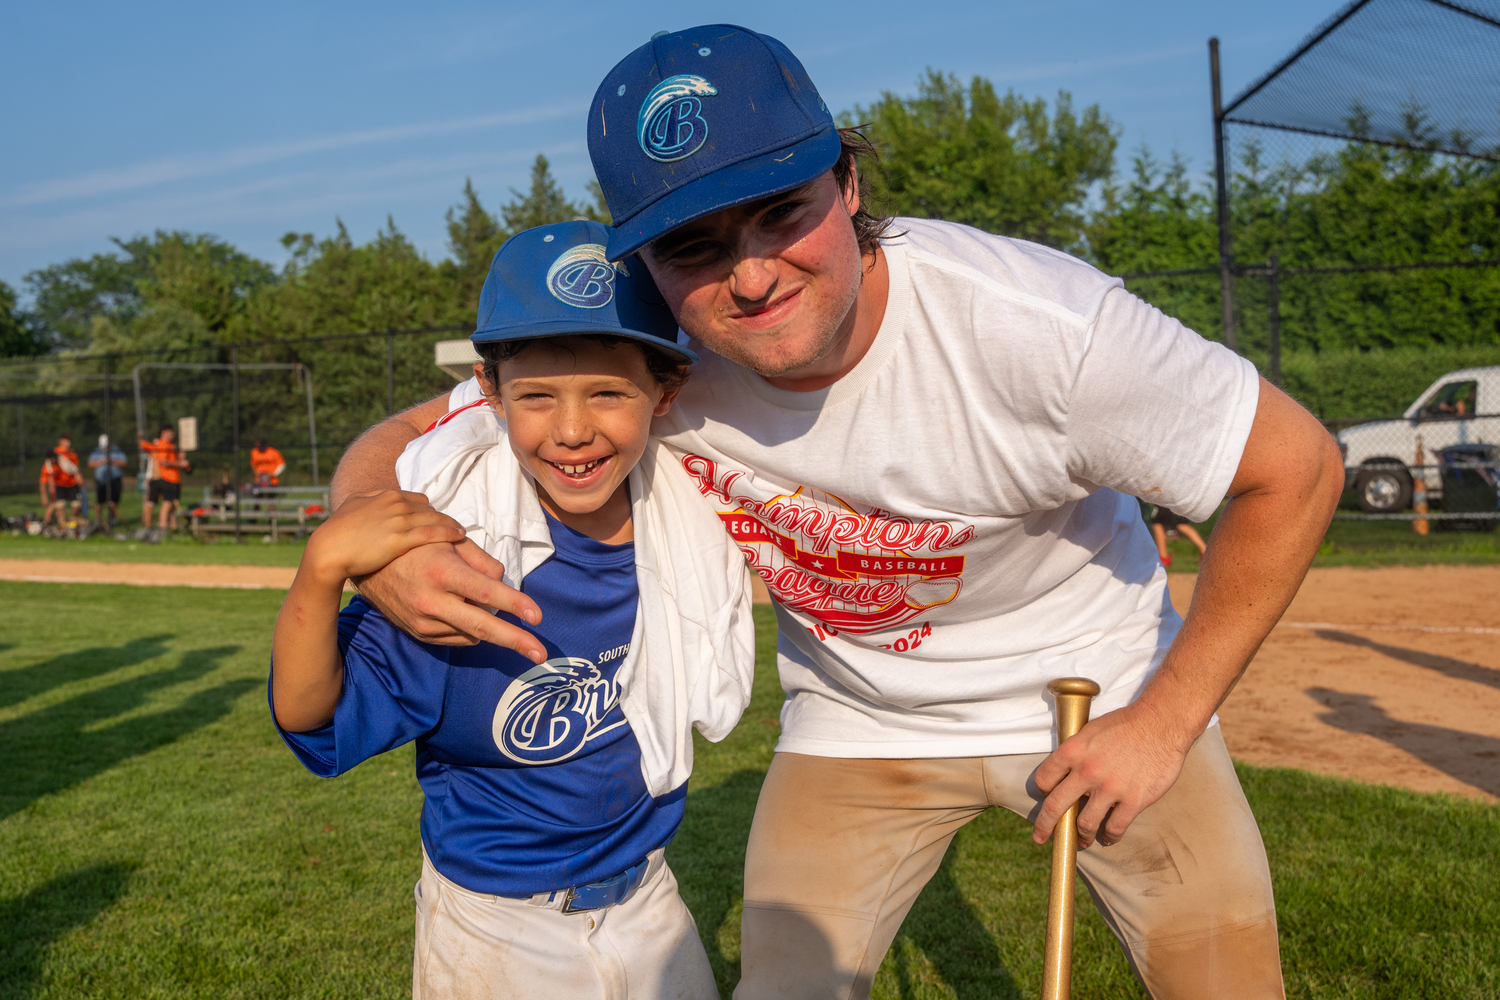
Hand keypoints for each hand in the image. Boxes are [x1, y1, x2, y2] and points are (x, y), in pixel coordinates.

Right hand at [304, 490, 468, 583]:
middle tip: (454, 527)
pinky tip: (459, 537)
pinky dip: (449, 533)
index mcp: (385, 495)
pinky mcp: (401, 539)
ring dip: (451, 525)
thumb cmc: (337, 531)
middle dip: (442, 518)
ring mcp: (399, 520)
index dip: (427, 511)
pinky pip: (433, 532)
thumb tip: (377, 497)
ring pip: (435, 519)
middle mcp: (395, 504)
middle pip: (429, 509)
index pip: (418, 499)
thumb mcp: (354, 506)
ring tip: (461, 532)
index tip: (435, 520)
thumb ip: (370, 499)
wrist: (328, 550)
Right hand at [351, 532, 547, 662]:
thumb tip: (503, 586)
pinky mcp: (418, 634)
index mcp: (442, 573)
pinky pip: (457, 638)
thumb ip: (481, 561)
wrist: (367, 565)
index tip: (537, 616)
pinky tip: (463, 610)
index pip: (486, 593)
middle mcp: (431, 602)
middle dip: (515, 641)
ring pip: (472, 633)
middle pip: (482, 626)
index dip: (515, 604)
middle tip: (541, 655)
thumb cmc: (415, 545)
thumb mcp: (449, 539)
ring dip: (487, 624)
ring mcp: (423, 622)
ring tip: (475, 601)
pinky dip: (469, 628)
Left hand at [1030, 701, 1194, 848]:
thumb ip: (1076, 752)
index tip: (1048, 797)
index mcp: (1073, 751)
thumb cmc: (1126, 724)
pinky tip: (1109, 836)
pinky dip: (1109, 836)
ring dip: (1081, 836)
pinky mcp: (1134, 800)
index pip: (1044, 779)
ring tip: (1083, 840)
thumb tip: (1067, 773)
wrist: (1161, 723)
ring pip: (1085, 824)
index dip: (1044, 791)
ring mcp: (1110, 788)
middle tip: (1041, 836)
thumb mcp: (1090, 730)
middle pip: (1055, 807)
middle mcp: (1087, 771)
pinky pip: (1115, 828)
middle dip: (1045, 826)